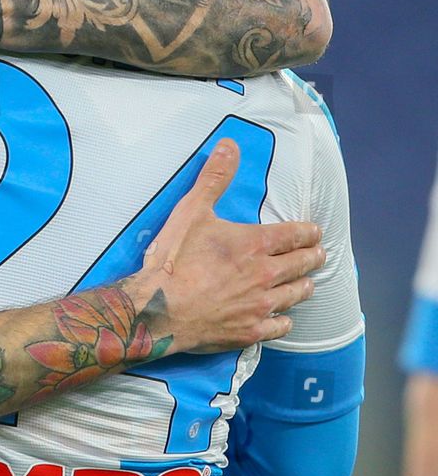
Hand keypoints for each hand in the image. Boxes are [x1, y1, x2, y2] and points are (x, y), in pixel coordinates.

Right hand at [129, 138, 324, 353]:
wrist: (158, 308)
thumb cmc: (174, 259)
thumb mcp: (192, 210)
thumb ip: (214, 178)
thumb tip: (230, 144)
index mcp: (256, 243)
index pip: (297, 235)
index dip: (309, 233)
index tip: (315, 233)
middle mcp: (266, 274)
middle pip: (303, 264)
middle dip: (313, 257)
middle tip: (318, 255)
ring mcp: (260, 305)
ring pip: (297, 295)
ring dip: (304, 286)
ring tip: (307, 284)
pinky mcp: (250, 331)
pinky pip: (281, 327)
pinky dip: (285, 321)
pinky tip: (283, 318)